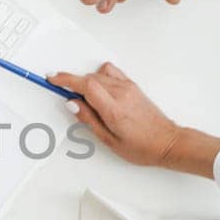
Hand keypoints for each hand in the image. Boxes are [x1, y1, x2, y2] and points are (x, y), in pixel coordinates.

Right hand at [50, 63, 219, 175]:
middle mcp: (122, 94)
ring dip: (86, 82)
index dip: (66, 79)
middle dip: (73, 83)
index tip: (52, 79)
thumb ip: (88, 119)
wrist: (167, 142)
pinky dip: (100, 77)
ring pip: (99, 75)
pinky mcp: (133, 85)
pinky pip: (111, 73)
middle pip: (89, 78)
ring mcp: (129, 87)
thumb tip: (72, 103)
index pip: (85, 85)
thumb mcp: (109, 140)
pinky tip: (98, 89)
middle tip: (64, 94)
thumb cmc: (141, 147)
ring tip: (84, 99)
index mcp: (114, 109)